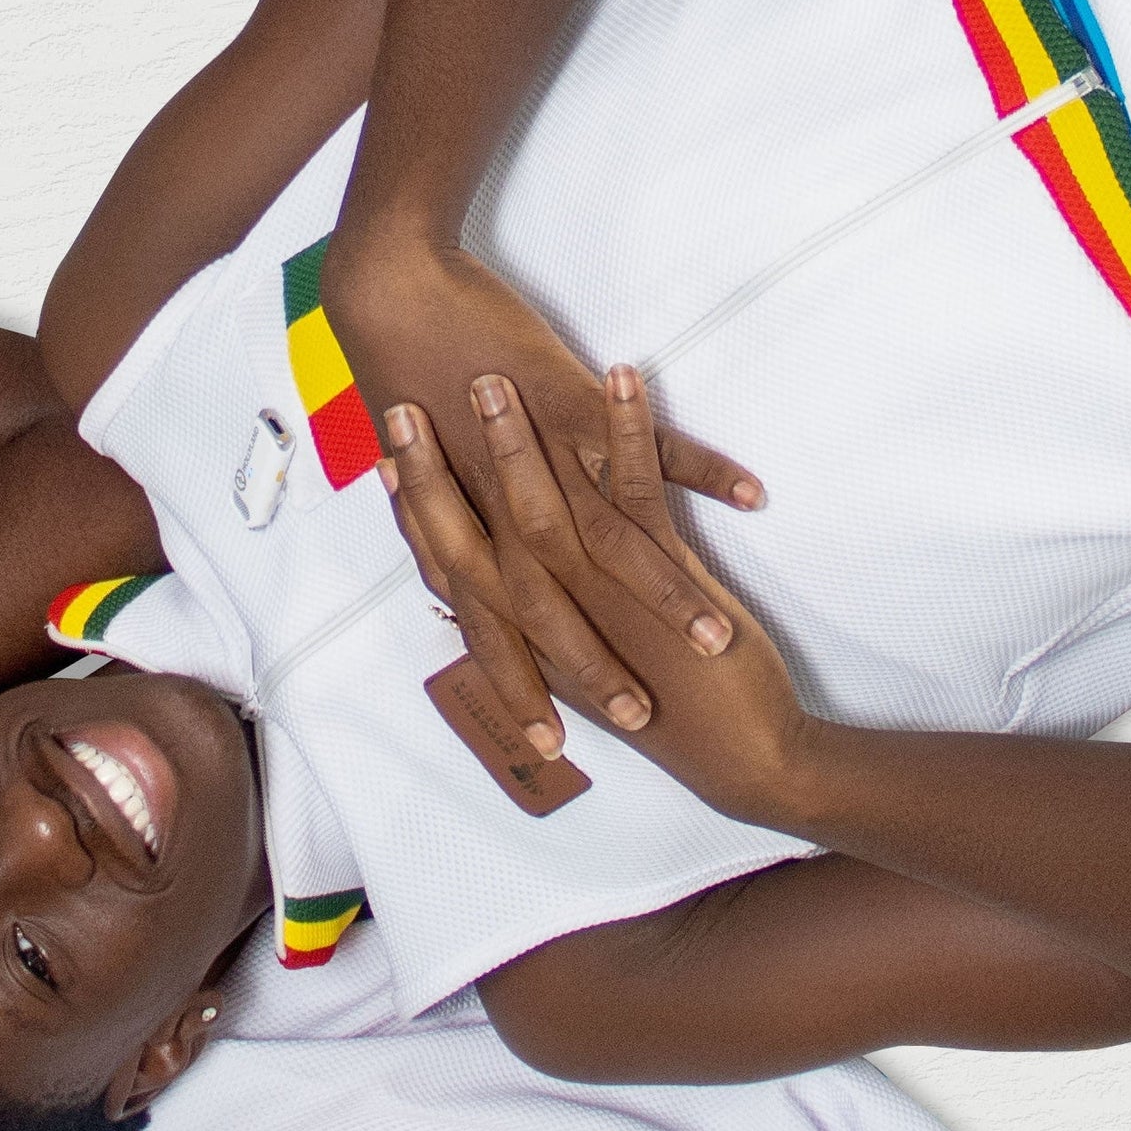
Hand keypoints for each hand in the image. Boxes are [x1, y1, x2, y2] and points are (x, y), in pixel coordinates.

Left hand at [335, 229, 759, 762]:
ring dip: (667, 594)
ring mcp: (539, 457)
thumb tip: (469, 564)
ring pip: (611, 543)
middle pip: (557, 607)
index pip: (499, 626)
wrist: (389, 290)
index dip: (529, 684)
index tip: (564, 739)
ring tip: (718, 637)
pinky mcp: (570, 402)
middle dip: (606, 667)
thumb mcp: (429, 461)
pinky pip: (645, 445)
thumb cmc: (406, 373)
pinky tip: (750, 495)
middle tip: (652, 718)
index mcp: (464, 523)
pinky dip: (700, 470)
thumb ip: (454, 517)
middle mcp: (500, 506)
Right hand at [385, 362, 814, 826]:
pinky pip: (641, 488)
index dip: (417, 513)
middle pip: (480, 530)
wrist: (745, 757)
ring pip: (546, 505)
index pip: (457, 567)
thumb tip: (530, 620)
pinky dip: (633, 428)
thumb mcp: (599, 675)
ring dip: (518, 440)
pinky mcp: (666, 574)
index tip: (385, 461)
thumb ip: (560, 640)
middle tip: (402, 408)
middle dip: (438, 467)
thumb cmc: (679, 714)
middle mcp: (559, 609)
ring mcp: (608, 591)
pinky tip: (624, 374)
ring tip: (491, 381)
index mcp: (536, 633)